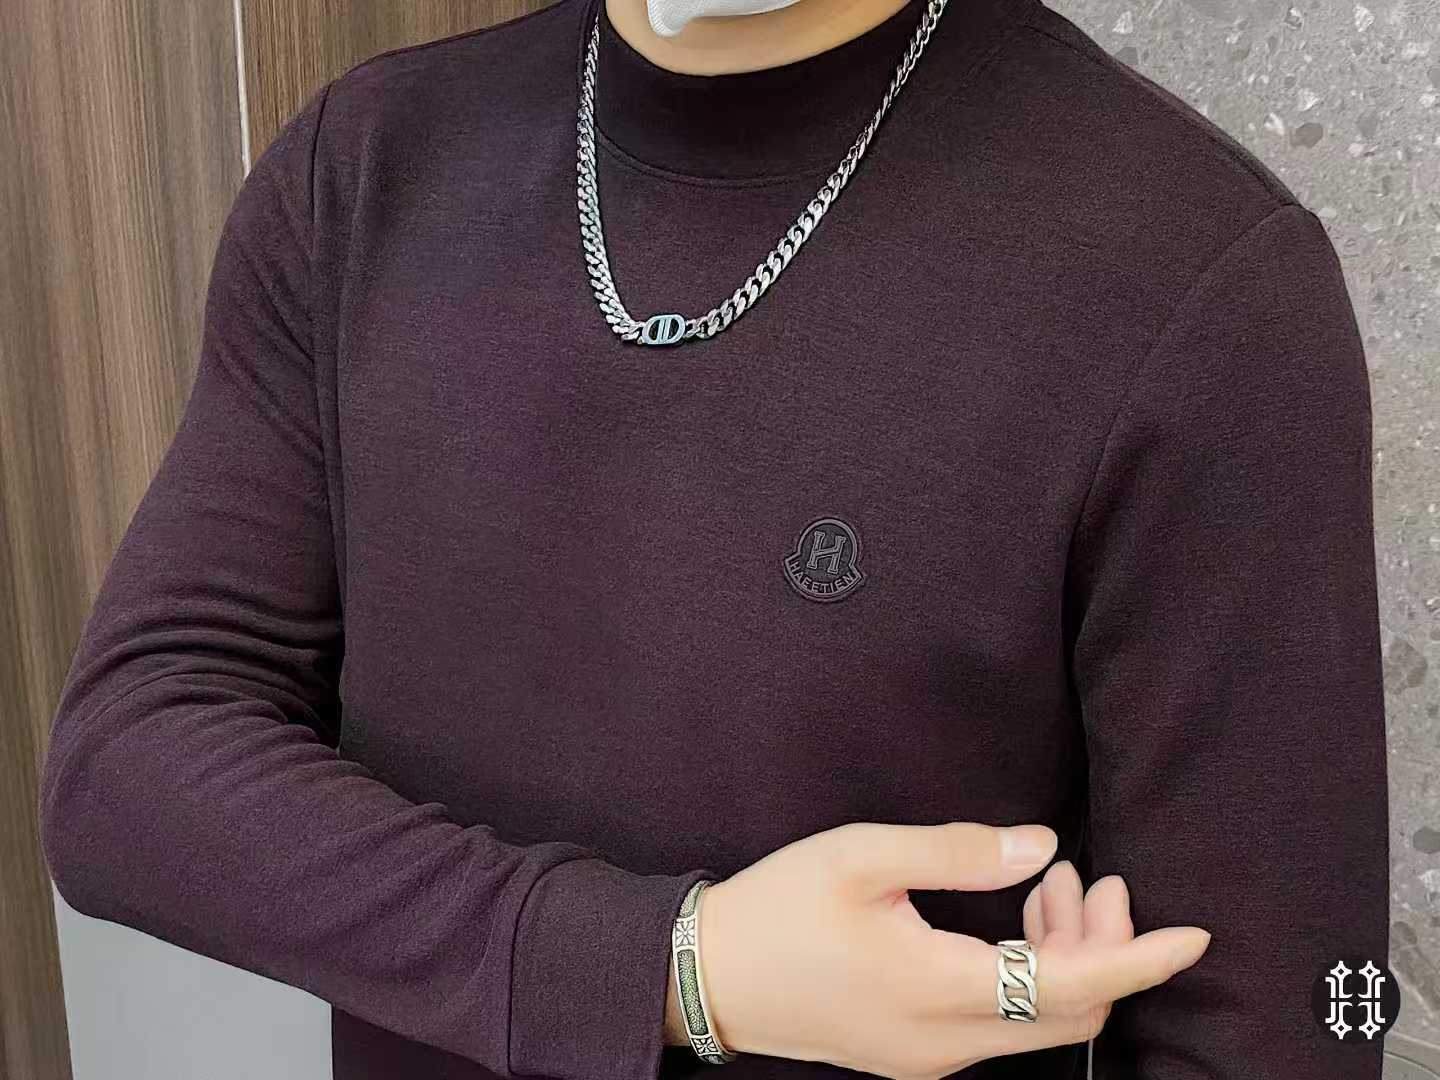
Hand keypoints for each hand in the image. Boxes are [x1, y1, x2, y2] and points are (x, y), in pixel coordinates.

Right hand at [679, 821, 1209, 1079]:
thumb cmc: (780, 908)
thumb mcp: (862, 856)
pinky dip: (1026, 976)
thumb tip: (1044, 847)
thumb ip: (960, 852)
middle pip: (1069, 1012)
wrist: (710, 976)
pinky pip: (1001, 1026)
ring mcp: (931, 1057)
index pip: (1074, 986)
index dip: (1140, 961)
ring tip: (1050, 885)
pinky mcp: (914, 1055)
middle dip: (1104, 949)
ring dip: (1063, 958)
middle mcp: (948, 1042)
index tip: (1193, 935)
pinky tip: (1008, 922)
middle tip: (1093, 878)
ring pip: (1037, 1021)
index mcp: (940, 990)